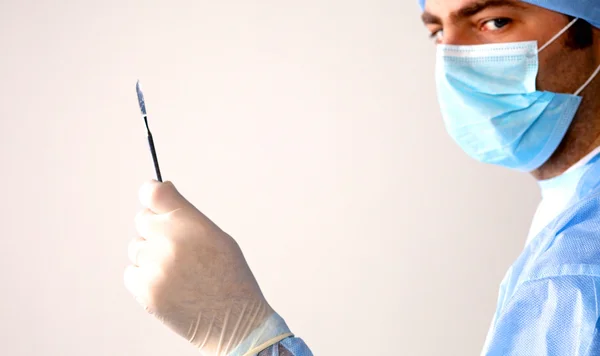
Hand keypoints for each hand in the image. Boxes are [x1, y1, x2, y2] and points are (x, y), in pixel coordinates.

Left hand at [124, 180, 290, 354]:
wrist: (234, 321)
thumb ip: (187, 216)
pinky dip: (145, 277)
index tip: (151, 194)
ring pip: (136, 247)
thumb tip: (160, 192)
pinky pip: (132, 272)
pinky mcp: (145, 290)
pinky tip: (169, 285)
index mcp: (191, 224)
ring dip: (150, 255)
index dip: (151, 191)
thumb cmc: (230, 278)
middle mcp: (170, 241)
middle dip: (155, 228)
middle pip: (143, 219)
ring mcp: (155, 267)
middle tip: (176, 246)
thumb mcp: (218, 237)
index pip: (154, 193)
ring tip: (178, 271)